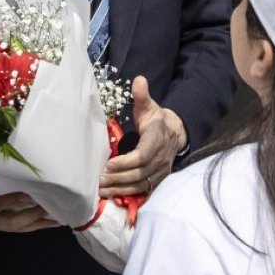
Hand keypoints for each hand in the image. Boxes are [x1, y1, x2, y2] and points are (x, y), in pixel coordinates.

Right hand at [0, 192, 58, 233]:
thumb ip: (11, 199)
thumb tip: (28, 196)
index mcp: (11, 221)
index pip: (33, 215)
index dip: (44, 209)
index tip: (56, 203)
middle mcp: (13, 227)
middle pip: (34, 225)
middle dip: (47, 223)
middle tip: (62, 220)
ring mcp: (9, 227)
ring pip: (30, 226)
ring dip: (41, 224)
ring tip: (53, 221)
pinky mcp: (5, 225)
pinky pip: (24, 224)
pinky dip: (32, 222)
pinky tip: (34, 219)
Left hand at [99, 76, 187, 197]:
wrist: (176, 133)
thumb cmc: (156, 120)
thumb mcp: (149, 107)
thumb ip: (142, 96)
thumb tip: (138, 79)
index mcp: (157, 139)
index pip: (143, 154)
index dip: (126, 161)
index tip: (109, 163)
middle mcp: (160, 158)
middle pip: (139, 173)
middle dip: (118, 178)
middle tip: (98, 179)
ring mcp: (160, 170)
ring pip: (140, 184)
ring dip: (120, 188)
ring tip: (101, 189)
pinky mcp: (157, 179)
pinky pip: (143, 190)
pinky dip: (127, 193)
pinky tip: (112, 194)